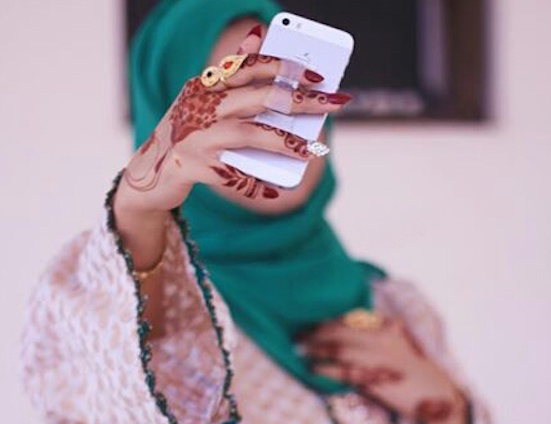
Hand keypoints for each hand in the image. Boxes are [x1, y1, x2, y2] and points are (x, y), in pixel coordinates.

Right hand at [118, 25, 350, 214]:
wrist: (147, 173)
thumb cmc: (188, 135)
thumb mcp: (203, 100)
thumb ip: (231, 76)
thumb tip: (257, 36)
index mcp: (207, 85)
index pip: (251, 66)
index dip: (287, 67)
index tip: (319, 74)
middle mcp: (201, 105)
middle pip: (260, 97)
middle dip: (301, 100)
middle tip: (335, 103)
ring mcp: (196, 136)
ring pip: (249, 134)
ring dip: (284, 142)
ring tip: (310, 150)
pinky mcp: (192, 166)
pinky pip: (232, 176)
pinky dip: (254, 185)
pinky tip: (273, 191)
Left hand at [301, 315, 465, 423]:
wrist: (439, 398)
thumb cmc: (418, 374)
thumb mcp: (405, 347)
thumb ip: (387, 334)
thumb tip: (372, 323)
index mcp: (388, 332)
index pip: (351, 322)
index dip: (328, 322)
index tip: (311, 324)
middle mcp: (383, 341)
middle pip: (341, 333)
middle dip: (316, 334)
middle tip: (297, 337)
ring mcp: (380, 360)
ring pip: (340, 350)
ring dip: (316, 350)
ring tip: (299, 351)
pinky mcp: (377, 381)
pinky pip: (346, 372)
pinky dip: (326, 369)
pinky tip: (313, 370)